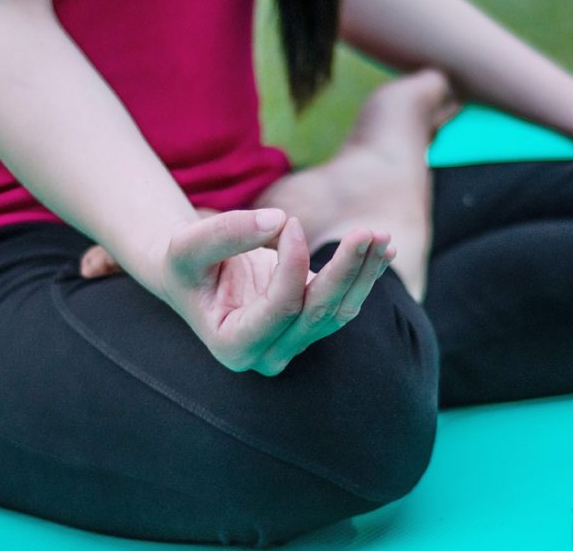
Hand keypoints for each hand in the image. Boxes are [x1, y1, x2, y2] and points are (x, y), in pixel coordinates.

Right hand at [82, 209, 395, 375]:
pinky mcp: (310, 322)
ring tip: (381, 236)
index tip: (291, 220)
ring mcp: (293, 342)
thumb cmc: (187, 264)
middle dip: (346, 271)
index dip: (292, 265)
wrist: (195, 274)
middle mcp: (268, 353)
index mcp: (233, 345)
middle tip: (368, 232)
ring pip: (340, 311)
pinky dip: (365, 274)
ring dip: (363, 272)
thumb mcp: (189, 245)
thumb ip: (225, 233)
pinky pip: (345, 302)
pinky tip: (385, 250)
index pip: (280, 308)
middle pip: (318, 314)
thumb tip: (279, 220)